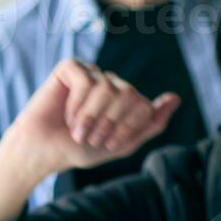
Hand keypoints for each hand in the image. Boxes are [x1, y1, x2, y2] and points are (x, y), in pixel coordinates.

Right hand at [9, 59, 178, 174]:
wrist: (44, 152)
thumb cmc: (80, 149)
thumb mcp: (124, 143)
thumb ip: (152, 123)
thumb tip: (176, 98)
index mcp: (127, 101)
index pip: (145, 106)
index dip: (127, 128)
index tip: (108, 144)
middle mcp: (112, 84)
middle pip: (130, 95)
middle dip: (111, 123)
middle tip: (92, 138)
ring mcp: (92, 74)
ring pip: (108, 89)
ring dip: (92, 117)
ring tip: (79, 131)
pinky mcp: (70, 68)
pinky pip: (86, 80)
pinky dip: (78, 104)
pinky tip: (67, 114)